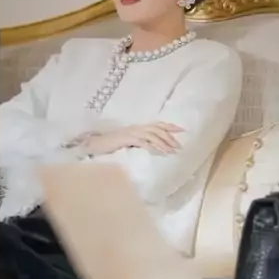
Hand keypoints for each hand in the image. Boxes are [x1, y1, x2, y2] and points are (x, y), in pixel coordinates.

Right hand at [68, 122, 184, 156]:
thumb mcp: (128, 143)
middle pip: (158, 129)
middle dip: (170, 137)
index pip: (157, 124)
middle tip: (179, 146)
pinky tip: (161, 153)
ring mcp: (132, 133)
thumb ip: (139, 143)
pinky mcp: (127, 139)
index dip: (170, 126)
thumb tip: (152, 148)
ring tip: (173, 151)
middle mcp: (136, 127)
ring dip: (164, 143)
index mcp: (138, 128)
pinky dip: (154, 147)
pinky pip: (144, 143)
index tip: (183, 130)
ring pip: (153, 135)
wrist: (95, 144)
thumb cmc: (110, 146)